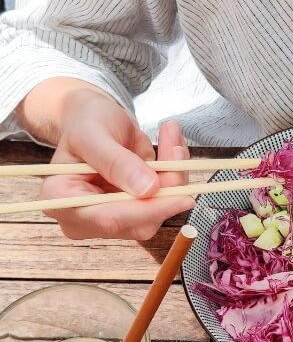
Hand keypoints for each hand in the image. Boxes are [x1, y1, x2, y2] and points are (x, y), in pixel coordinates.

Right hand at [39, 92, 194, 239]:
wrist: (95, 120)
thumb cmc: (86, 122)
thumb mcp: (94, 133)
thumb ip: (116, 161)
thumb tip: (148, 189)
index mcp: (60, 200)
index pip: (108, 218)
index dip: (148, 210)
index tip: (183, 196)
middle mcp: (84, 218)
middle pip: (138, 221)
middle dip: (167, 187)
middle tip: (177, 147)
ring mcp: (112, 220)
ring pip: (158, 212)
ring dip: (174, 177)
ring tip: (170, 137)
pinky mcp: (135, 215)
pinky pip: (166, 202)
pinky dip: (176, 175)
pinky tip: (172, 148)